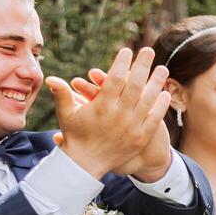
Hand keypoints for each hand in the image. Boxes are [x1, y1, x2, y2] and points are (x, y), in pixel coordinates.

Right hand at [48, 47, 171, 179]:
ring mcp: (132, 126)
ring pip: (148, 100)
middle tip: (149, 50)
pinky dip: (160, 105)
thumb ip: (62, 95)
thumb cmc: (75, 136)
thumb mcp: (67, 115)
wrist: (87, 164)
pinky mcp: (141, 137)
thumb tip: (50, 78)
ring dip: (156, 83)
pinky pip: (154, 118)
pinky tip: (165, 93)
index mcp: (101, 107)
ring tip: (163, 68)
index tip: (126, 50)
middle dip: (142, 66)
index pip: (114, 79)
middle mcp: (118, 115)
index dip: (121, 63)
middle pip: (134, 85)